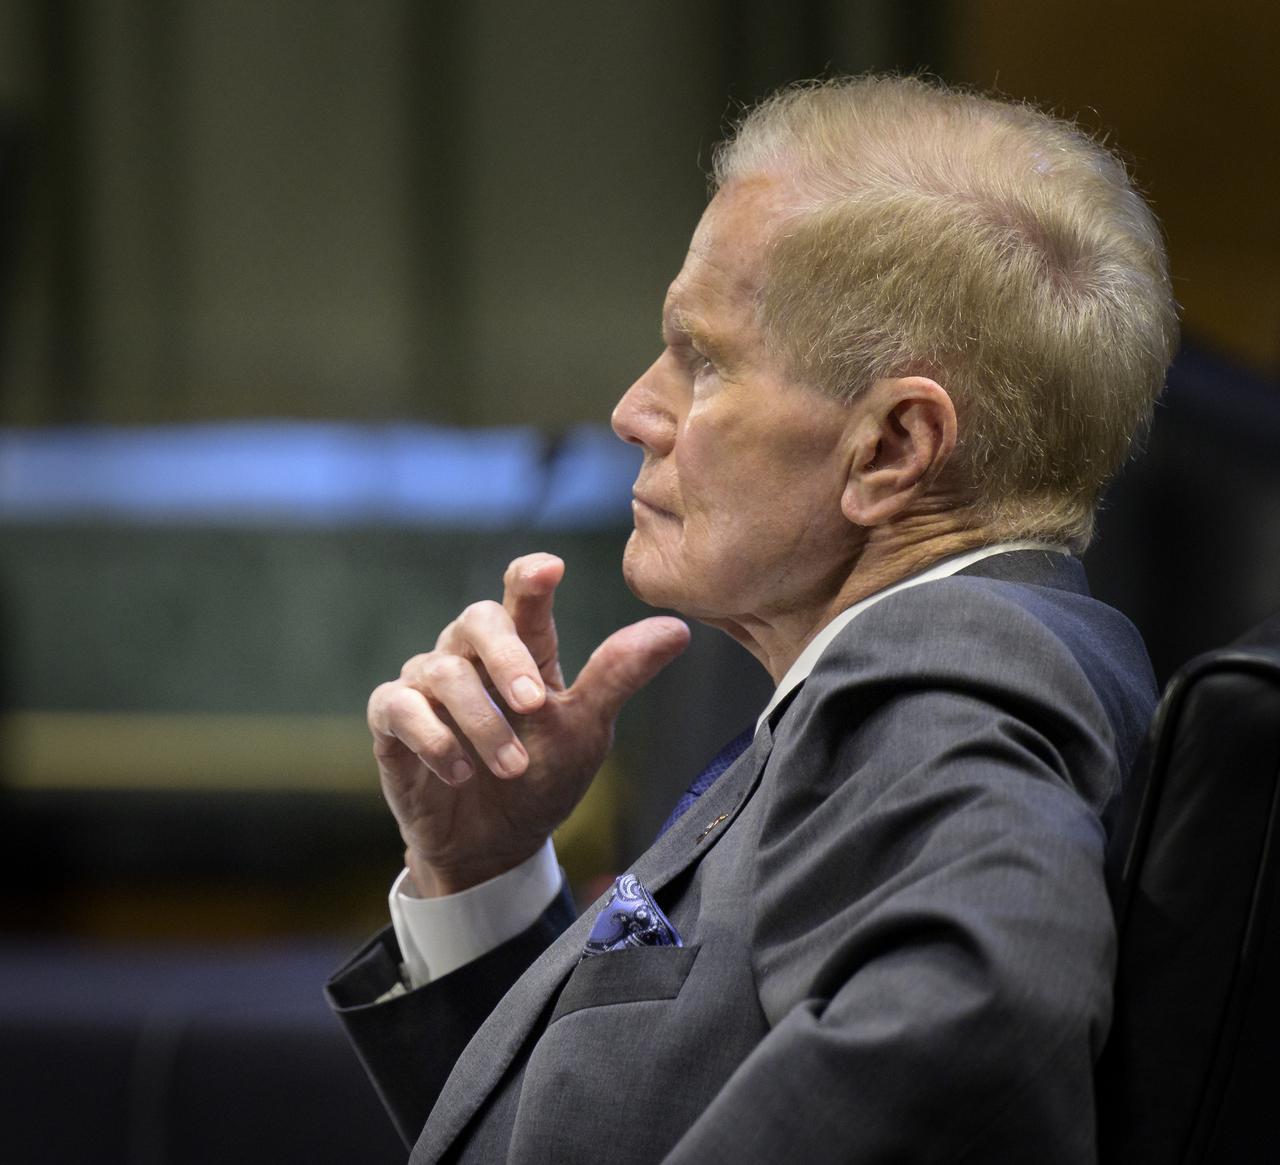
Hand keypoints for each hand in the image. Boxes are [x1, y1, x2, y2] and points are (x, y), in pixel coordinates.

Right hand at [368, 553, 690, 896]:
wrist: (496, 847)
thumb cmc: (542, 778)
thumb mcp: (587, 730)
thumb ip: (620, 676)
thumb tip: (678, 631)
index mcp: (522, 651)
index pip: (522, 597)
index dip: (531, 580)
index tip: (550, 570)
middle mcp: (471, 657)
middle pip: (476, 619)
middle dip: (507, 658)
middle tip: (536, 705)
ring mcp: (428, 688)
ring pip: (441, 670)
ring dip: (481, 722)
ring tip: (513, 768)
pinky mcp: (393, 724)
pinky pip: (397, 707)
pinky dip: (432, 736)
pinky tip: (460, 772)